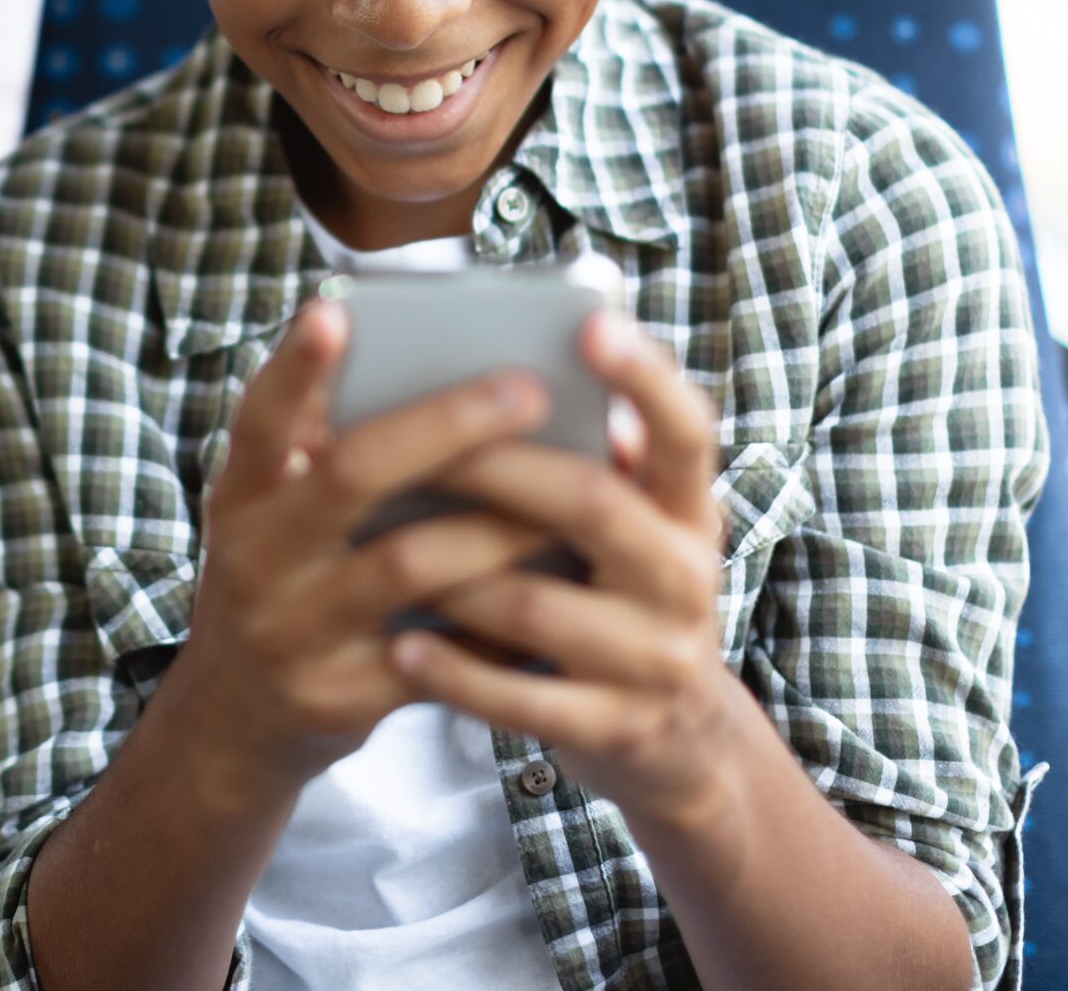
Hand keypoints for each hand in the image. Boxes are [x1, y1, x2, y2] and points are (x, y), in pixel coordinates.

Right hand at [159, 299, 557, 806]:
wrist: (230, 726)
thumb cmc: (276, 587)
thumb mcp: (265, 517)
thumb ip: (313, 451)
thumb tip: (395, 362)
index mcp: (240, 499)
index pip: (258, 420)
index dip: (293, 367)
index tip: (334, 309)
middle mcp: (257, 558)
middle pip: (352, 475)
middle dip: (446, 426)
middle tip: (526, 388)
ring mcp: (295, 630)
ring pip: (409, 563)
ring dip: (499, 524)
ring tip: (577, 489)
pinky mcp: (340, 696)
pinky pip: (439, 651)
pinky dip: (500, 622)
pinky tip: (557, 589)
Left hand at [392, 309, 739, 833]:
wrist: (674, 743)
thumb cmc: (618, 599)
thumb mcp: (632, 529)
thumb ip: (590, 462)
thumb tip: (498, 373)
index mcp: (687, 509)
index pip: (685, 428)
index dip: (644, 376)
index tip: (590, 324)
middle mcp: (685, 576)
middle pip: (593, 504)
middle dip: (499, 468)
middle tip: (420, 441)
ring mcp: (655, 659)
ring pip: (539, 605)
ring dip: (452, 572)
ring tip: (381, 546)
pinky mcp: (615, 727)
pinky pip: (523, 698)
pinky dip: (457, 673)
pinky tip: (402, 648)